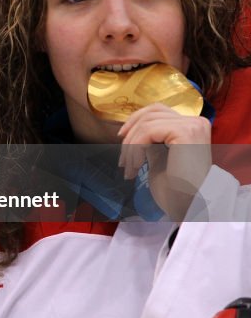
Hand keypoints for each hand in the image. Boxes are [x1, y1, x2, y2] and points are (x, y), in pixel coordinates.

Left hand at [118, 103, 211, 219]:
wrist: (189, 207)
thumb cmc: (176, 189)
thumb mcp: (159, 157)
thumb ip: (151, 140)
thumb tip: (132, 130)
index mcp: (192, 126)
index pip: (157, 111)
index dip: (135, 120)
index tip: (121, 138)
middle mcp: (196, 122)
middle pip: (150, 114)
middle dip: (130, 137)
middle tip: (122, 161)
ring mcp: (192, 125)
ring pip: (146, 124)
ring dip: (131, 147)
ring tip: (128, 168)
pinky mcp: (186, 132)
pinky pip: (148, 131)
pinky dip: (136, 149)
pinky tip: (137, 167)